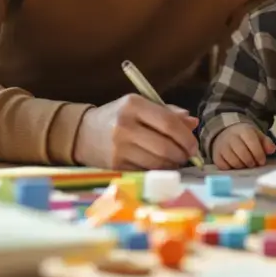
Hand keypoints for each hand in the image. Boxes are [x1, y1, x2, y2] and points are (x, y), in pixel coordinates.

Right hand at [72, 94, 199, 169]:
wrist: (82, 133)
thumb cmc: (117, 117)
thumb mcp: (140, 106)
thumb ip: (167, 112)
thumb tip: (193, 123)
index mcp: (133, 105)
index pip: (168, 123)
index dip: (185, 136)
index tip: (193, 144)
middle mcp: (124, 126)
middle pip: (165, 146)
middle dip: (182, 154)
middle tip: (187, 155)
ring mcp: (119, 148)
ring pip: (157, 162)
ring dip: (172, 165)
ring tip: (175, 160)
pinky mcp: (115, 165)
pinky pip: (146, 171)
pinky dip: (158, 171)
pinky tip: (160, 166)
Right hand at [212, 123, 275, 168]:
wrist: (225, 133)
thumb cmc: (245, 137)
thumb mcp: (257, 136)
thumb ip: (266, 142)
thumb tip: (271, 150)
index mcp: (243, 130)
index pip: (252, 142)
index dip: (258, 154)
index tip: (262, 161)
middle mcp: (231, 137)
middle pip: (243, 153)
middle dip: (251, 162)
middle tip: (254, 164)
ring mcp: (222, 147)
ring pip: (234, 162)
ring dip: (242, 166)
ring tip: (246, 165)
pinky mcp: (216, 156)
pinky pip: (225, 167)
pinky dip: (232, 169)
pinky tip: (236, 166)